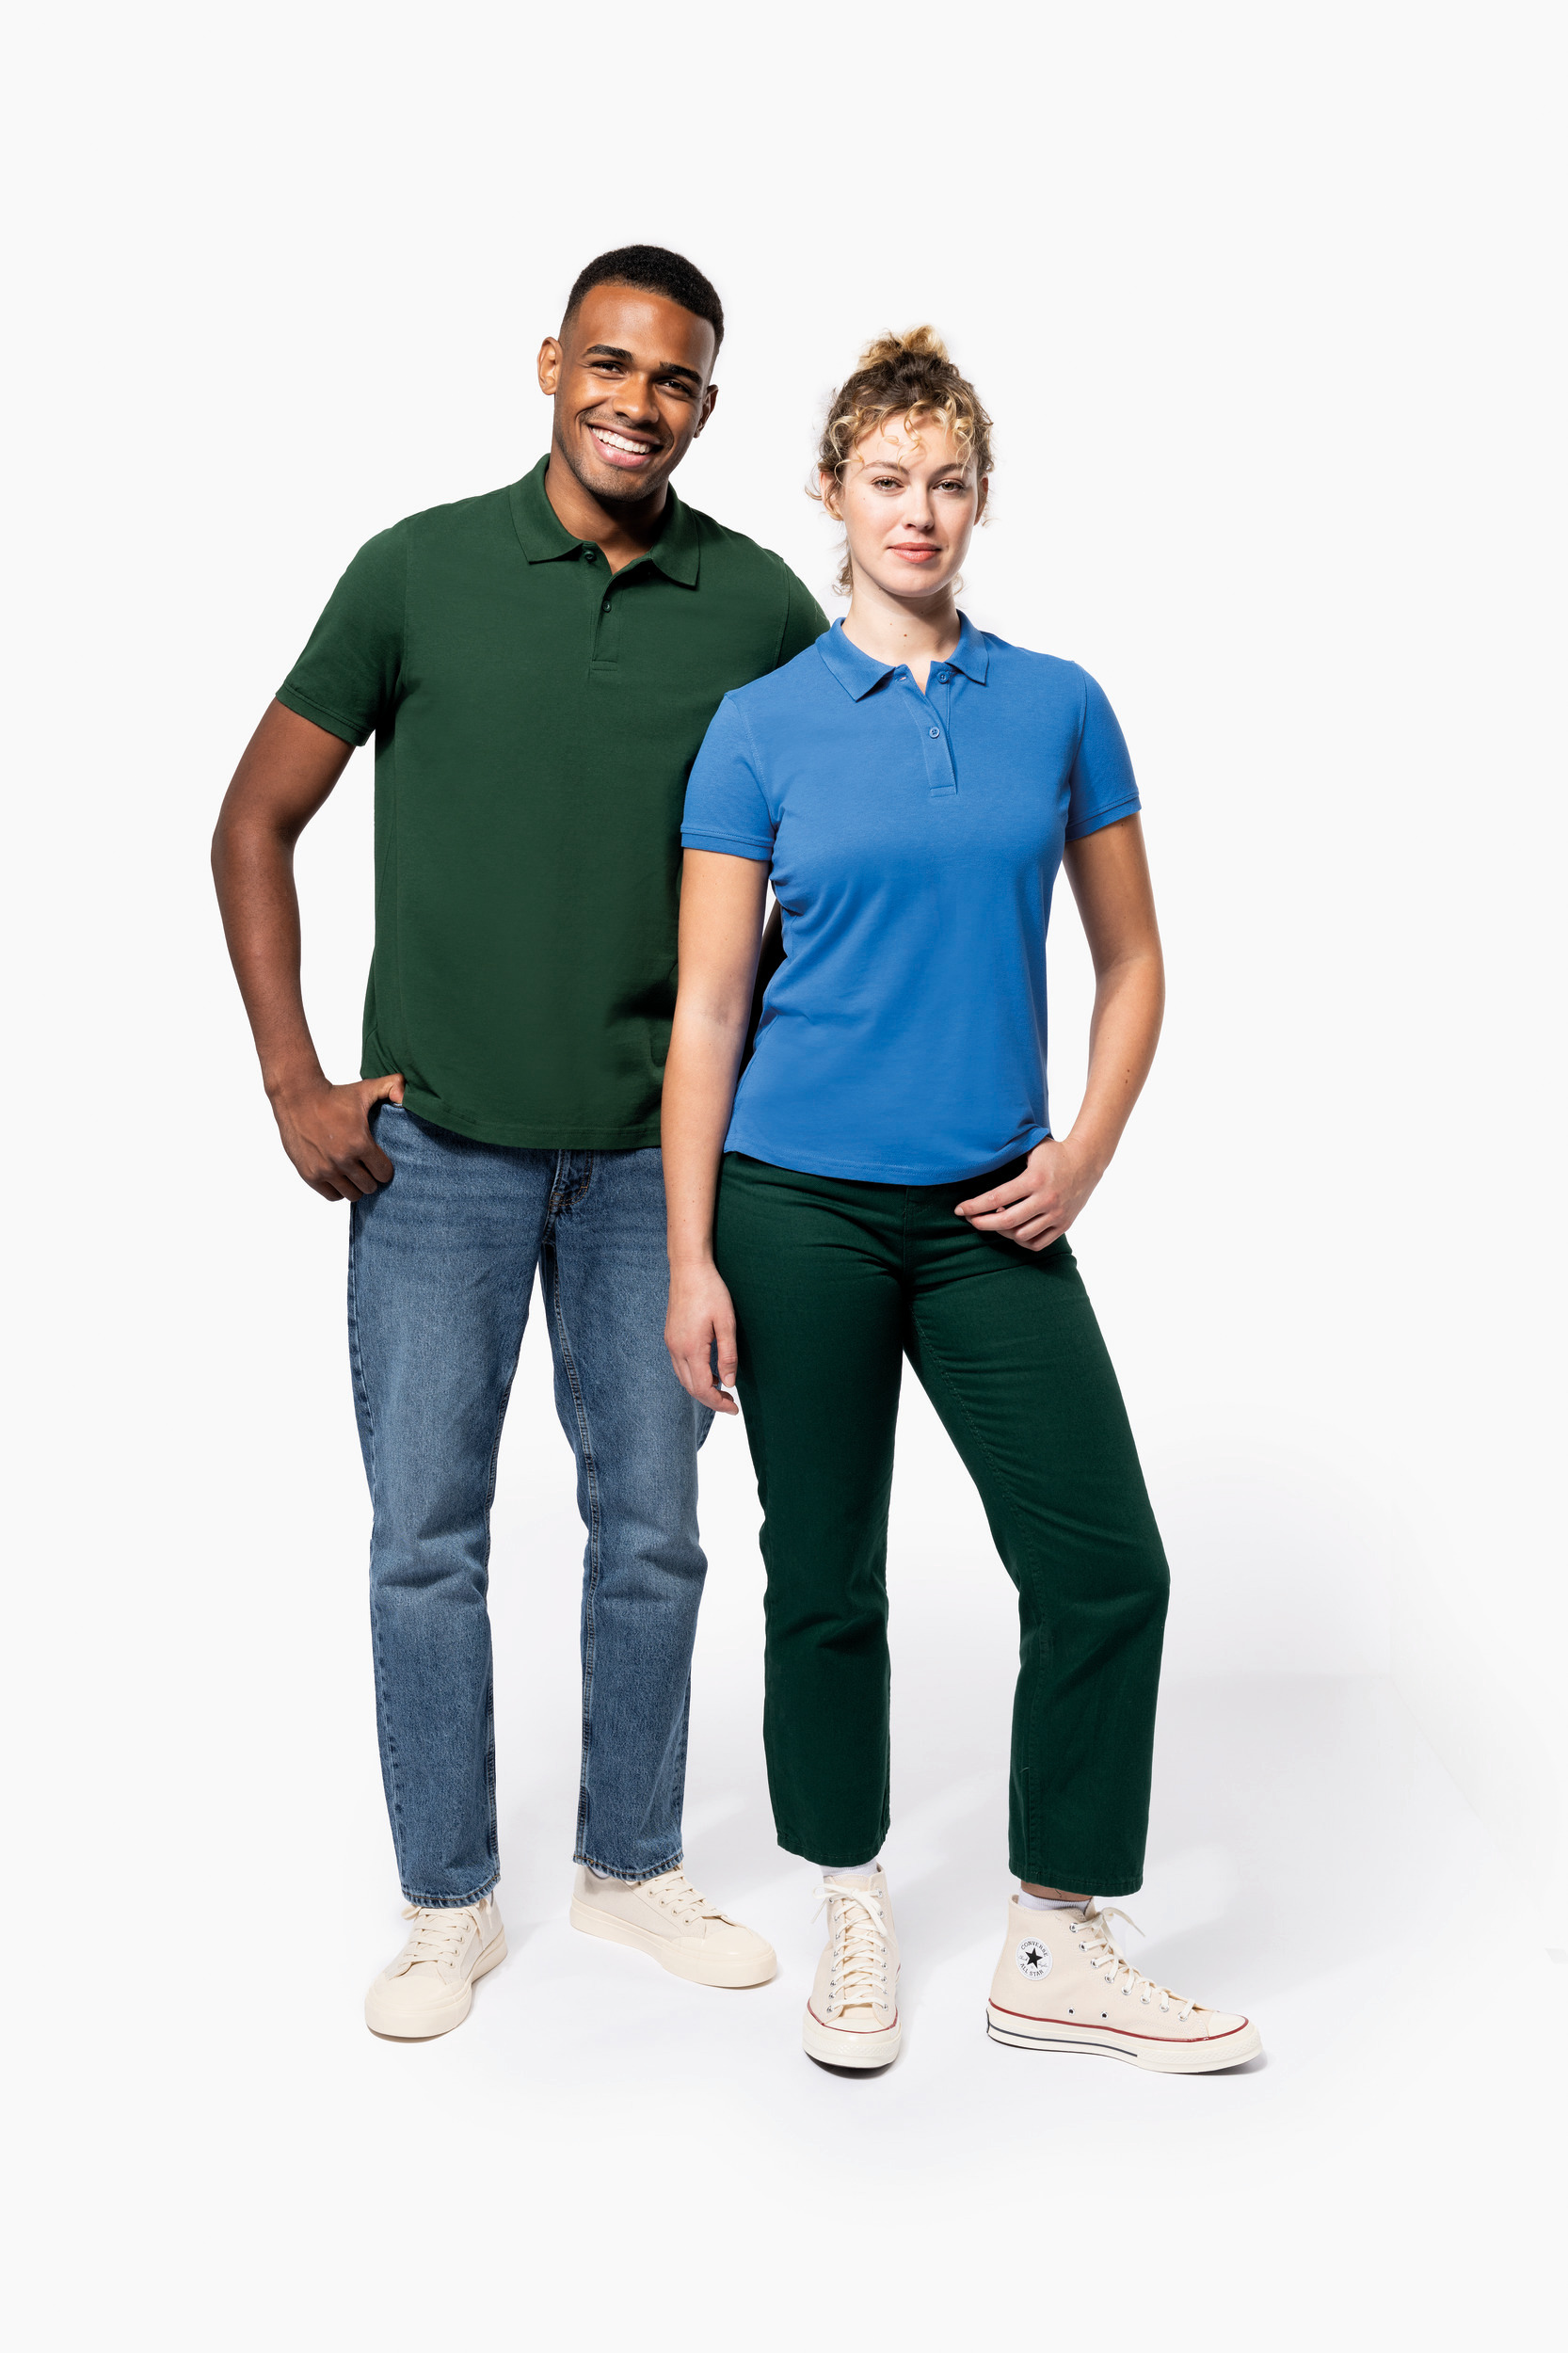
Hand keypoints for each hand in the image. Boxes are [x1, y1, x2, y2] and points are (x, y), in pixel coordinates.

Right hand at [271, 1071, 405, 1200]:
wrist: (298, 1097)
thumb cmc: (334, 1095)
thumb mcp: (366, 1088)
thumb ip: (392, 1086)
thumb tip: (405, 1095)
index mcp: (359, 1143)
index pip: (383, 1173)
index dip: (384, 1169)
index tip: (380, 1162)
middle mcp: (342, 1159)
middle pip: (369, 1186)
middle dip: (371, 1178)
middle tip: (367, 1168)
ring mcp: (325, 1169)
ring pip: (352, 1195)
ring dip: (355, 1186)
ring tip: (354, 1174)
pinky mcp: (309, 1174)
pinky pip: (332, 1196)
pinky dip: (338, 1190)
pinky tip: (339, 1178)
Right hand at [665, 1262, 740, 1414]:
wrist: (689, 1269)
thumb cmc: (710, 1291)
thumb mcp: (726, 1322)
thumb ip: (728, 1355)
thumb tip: (729, 1382)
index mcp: (691, 1348)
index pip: (702, 1388)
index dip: (718, 1403)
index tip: (734, 1409)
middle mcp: (676, 1349)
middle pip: (690, 1387)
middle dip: (710, 1400)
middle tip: (730, 1403)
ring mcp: (670, 1343)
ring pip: (683, 1378)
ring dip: (701, 1388)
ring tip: (721, 1389)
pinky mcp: (670, 1336)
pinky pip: (679, 1366)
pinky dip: (693, 1375)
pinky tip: (708, 1371)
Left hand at [954, 1136, 1099, 1252]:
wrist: (1087, 1161)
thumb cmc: (1055, 1153)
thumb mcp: (1032, 1148)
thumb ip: (1009, 1153)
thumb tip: (978, 1156)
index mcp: (1034, 1180)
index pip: (996, 1199)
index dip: (974, 1206)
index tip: (959, 1210)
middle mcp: (1046, 1200)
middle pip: (1005, 1222)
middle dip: (982, 1223)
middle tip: (971, 1220)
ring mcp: (1056, 1214)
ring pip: (1021, 1235)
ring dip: (1002, 1231)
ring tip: (996, 1220)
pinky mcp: (1064, 1224)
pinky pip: (1038, 1243)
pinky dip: (1021, 1240)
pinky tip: (1014, 1229)